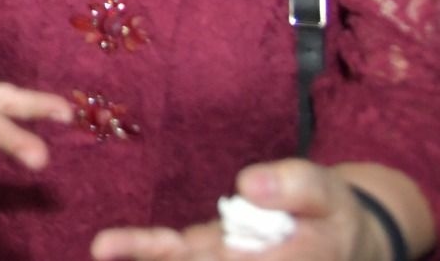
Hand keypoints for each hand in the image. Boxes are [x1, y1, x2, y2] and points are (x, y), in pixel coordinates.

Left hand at [91, 161, 377, 259]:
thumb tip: (250, 185)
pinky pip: (174, 253)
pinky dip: (145, 248)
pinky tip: (107, 247)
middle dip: (160, 257)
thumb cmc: (332, 214)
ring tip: (103, 248)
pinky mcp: (209, 255)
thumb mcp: (328, 194)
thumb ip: (297, 187)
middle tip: (108, 247)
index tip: (179, 247)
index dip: (210, 256)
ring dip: (145, 255)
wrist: (336, 239)